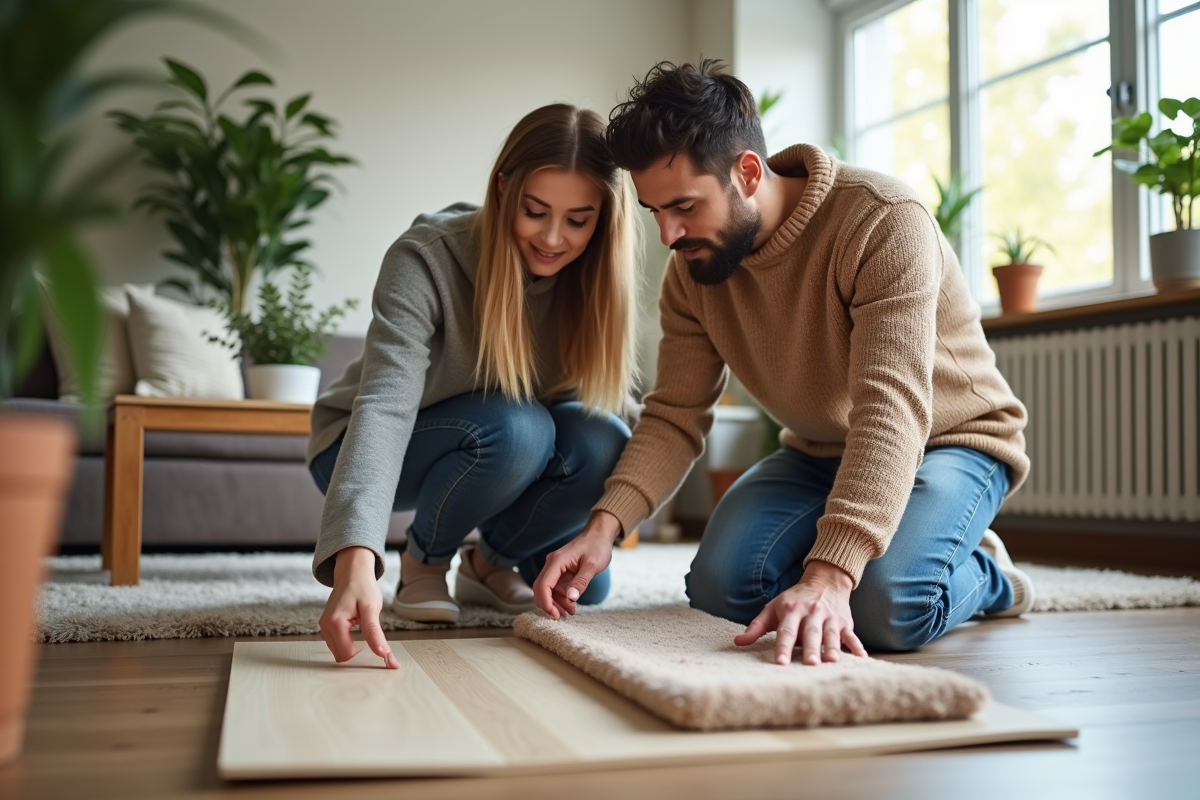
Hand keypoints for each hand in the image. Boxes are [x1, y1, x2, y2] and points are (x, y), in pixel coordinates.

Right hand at [318, 546, 399, 668]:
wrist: (353, 571)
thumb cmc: (362, 586)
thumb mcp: (372, 608)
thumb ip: (374, 633)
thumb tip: (383, 654)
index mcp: (335, 623)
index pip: (346, 654)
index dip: (363, 656)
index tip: (378, 651)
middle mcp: (325, 626)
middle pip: (340, 655)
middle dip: (357, 654)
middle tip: (373, 640)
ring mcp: (324, 625)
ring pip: (338, 650)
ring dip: (352, 647)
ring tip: (364, 632)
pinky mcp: (327, 624)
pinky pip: (336, 642)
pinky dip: (348, 642)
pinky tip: (357, 631)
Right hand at [533, 510, 620, 618]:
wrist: (600, 535)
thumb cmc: (597, 547)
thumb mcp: (592, 566)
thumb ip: (581, 582)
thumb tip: (570, 598)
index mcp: (557, 561)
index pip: (543, 585)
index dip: (546, 603)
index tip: (555, 615)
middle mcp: (552, 564)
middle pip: (541, 589)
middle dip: (549, 605)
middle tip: (562, 617)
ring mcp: (555, 567)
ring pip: (548, 590)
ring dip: (556, 603)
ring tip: (571, 613)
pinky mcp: (560, 571)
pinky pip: (556, 587)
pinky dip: (561, 597)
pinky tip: (571, 605)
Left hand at [734, 560, 867, 665]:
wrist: (826, 580)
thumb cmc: (794, 600)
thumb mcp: (773, 608)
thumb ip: (756, 627)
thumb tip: (738, 642)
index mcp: (792, 611)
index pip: (786, 631)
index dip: (782, 647)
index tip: (780, 662)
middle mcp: (812, 613)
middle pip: (811, 633)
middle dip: (810, 649)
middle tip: (809, 665)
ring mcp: (830, 617)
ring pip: (831, 634)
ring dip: (832, 648)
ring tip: (832, 662)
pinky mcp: (845, 622)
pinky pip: (852, 636)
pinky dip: (858, 647)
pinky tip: (863, 660)